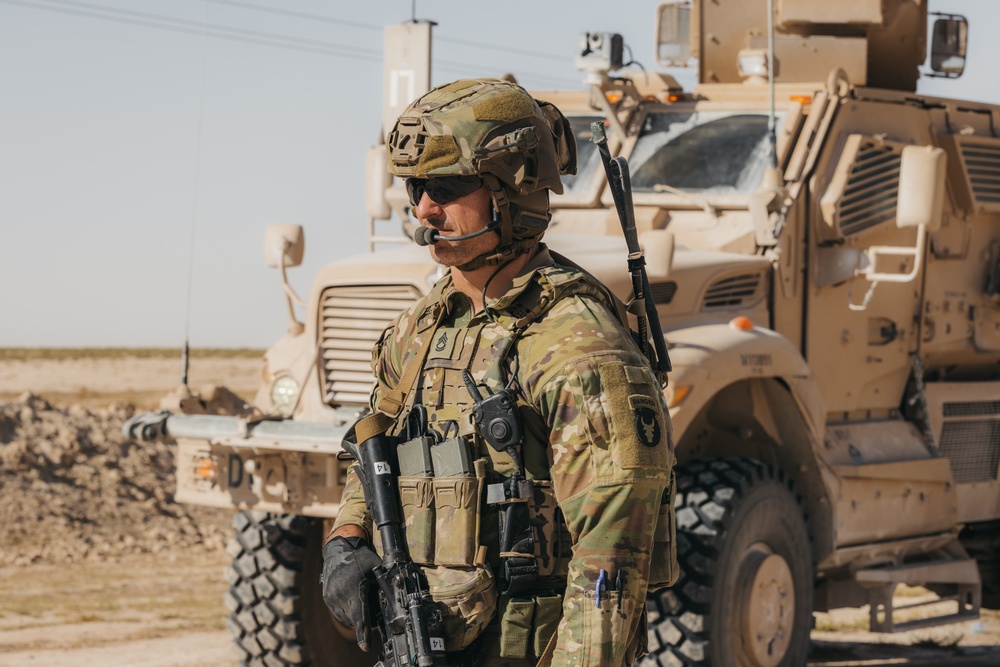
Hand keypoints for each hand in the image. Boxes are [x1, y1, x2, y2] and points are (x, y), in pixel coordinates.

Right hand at [321, 535, 381, 650]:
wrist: (338, 549)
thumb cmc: (360, 557)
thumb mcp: (376, 567)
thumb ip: (384, 583)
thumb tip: (395, 598)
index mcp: (354, 588)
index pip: (360, 616)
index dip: (364, 632)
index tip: (366, 646)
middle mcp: (340, 595)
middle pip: (355, 619)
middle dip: (365, 620)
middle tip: (373, 610)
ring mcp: (331, 598)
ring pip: (347, 618)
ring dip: (356, 616)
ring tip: (361, 600)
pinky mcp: (327, 598)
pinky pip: (339, 613)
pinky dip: (348, 611)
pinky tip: (353, 599)